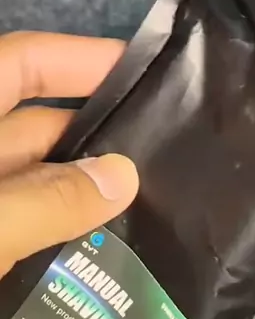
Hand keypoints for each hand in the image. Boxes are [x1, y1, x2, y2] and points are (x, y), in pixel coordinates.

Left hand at [0, 32, 137, 277]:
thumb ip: (46, 200)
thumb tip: (124, 177)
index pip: (25, 63)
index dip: (83, 59)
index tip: (147, 72)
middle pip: (38, 129)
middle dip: (98, 142)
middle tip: (169, 159)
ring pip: (34, 187)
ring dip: (82, 201)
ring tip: (152, 214)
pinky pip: (21, 231)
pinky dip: (54, 240)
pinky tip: (102, 259)